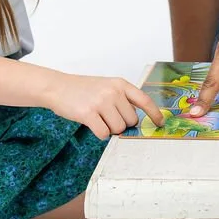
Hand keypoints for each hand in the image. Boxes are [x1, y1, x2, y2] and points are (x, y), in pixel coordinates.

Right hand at [44, 74, 163, 138]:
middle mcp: (113, 92)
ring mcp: (101, 102)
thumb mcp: (107, 86)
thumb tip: (135, 123)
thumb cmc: (83, 89)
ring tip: (98, 118)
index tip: (160, 123)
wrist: (58, 87)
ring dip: (110, 129)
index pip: (144, 100)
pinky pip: (104, 134)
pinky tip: (92, 124)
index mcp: (120, 84)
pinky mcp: (88, 114)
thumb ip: (122, 100)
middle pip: (131, 120)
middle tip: (107, 117)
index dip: (154, 113)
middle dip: (122, 124)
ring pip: (118, 129)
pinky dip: (100, 134)